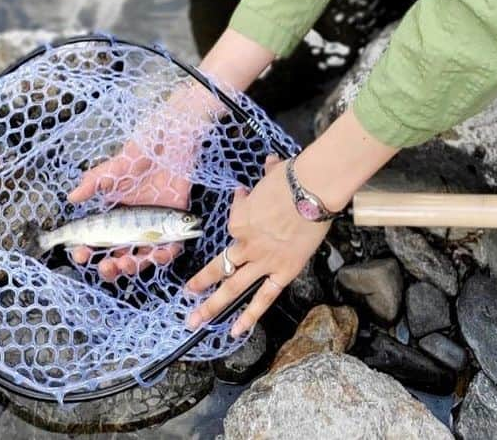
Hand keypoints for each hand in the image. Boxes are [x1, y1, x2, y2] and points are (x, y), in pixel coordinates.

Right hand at [65, 138, 191, 278]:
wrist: (166, 145)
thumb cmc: (138, 157)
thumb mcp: (112, 170)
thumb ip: (93, 183)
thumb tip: (72, 197)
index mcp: (114, 219)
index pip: (97, 243)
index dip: (87, 252)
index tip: (80, 254)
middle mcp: (132, 229)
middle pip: (118, 258)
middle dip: (109, 268)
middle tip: (104, 266)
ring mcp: (152, 230)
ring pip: (141, 259)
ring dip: (133, 267)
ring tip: (125, 263)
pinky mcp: (172, 227)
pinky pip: (169, 250)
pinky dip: (164, 256)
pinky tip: (157, 255)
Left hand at [183, 154, 330, 338]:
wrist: (311, 189)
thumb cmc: (291, 177)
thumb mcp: (271, 175)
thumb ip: (265, 176)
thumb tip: (269, 164)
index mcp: (239, 219)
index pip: (233, 225)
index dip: (240, 216)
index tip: (247, 204)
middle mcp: (245, 243)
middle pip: (219, 267)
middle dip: (200, 285)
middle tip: (186, 298)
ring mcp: (263, 260)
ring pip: (233, 287)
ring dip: (212, 306)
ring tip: (196, 321)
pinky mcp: (283, 272)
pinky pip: (263, 298)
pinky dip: (249, 316)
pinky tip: (235, 331)